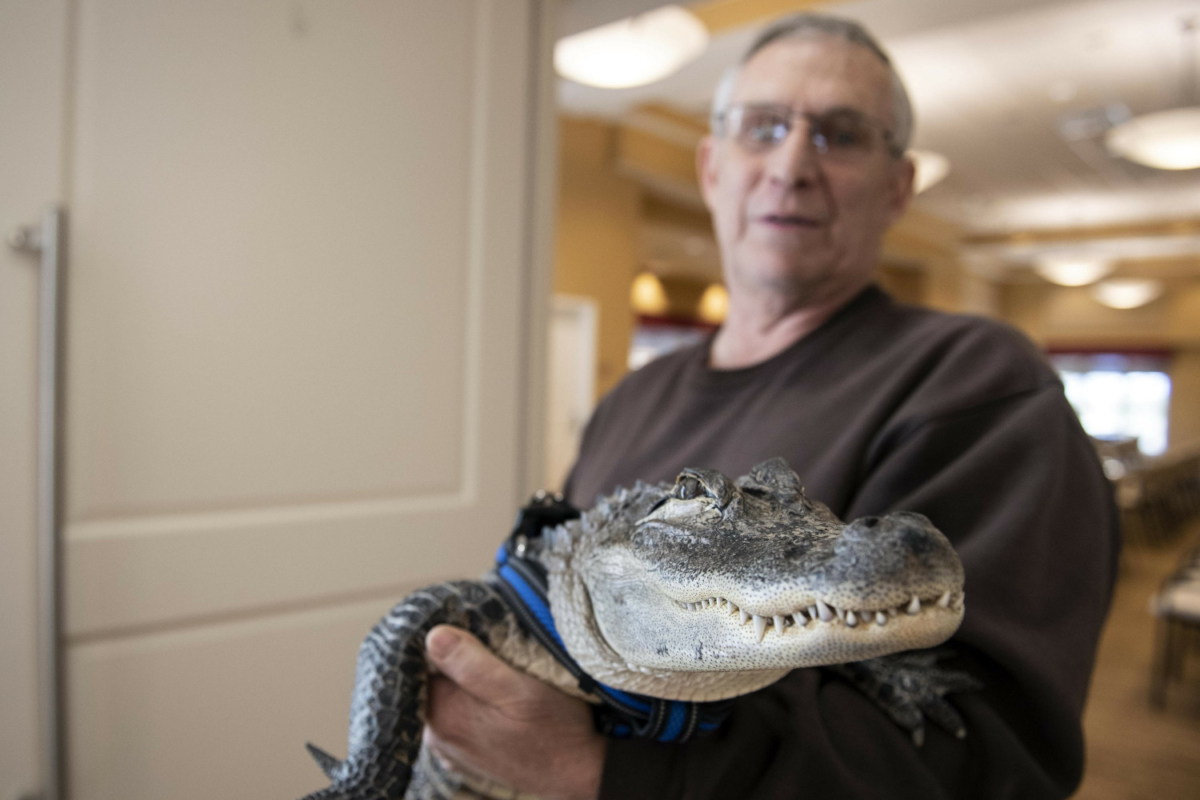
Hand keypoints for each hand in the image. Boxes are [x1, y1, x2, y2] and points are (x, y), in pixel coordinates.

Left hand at [424, 624, 605, 799]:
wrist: (580, 773)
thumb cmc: (556, 730)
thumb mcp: (521, 689)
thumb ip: (472, 665)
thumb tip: (432, 635)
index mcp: (444, 714)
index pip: (423, 662)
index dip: (448, 639)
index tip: (475, 631)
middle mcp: (439, 735)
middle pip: (435, 679)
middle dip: (459, 659)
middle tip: (495, 651)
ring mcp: (451, 747)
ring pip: (449, 695)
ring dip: (469, 680)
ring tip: (503, 675)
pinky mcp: (467, 752)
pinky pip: (460, 714)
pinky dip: (475, 700)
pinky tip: (501, 699)